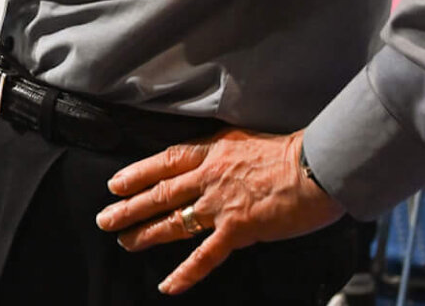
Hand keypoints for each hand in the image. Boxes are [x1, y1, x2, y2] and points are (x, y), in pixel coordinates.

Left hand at [95, 130, 345, 295]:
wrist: (318, 166)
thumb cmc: (295, 152)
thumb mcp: (250, 140)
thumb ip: (227, 152)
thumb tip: (215, 160)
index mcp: (215, 150)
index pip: (167, 161)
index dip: (138, 172)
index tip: (115, 183)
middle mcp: (211, 176)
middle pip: (161, 192)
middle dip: (130, 206)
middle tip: (105, 218)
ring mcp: (221, 204)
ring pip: (174, 221)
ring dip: (147, 233)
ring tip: (125, 242)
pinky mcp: (238, 230)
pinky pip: (205, 255)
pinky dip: (186, 272)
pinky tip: (168, 284)